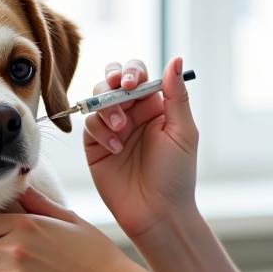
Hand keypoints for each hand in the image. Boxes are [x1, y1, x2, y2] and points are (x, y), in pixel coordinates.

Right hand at [81, 55, 198, 239]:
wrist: (157, 213)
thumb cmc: (176, 175)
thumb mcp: (183, 132)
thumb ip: (176, 96)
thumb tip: (175, 58)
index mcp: (156, 106)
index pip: (139, 75)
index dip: (132, 72)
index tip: (132, 82)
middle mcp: (132, 113)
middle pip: (113, 80)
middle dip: (112, 79)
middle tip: (118, 88)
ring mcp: (112, 128)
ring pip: (98, 98)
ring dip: (107, 107)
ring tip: (120, 128)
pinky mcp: (95, 146)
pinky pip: (89, 124)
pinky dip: (100, 131)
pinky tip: (116, 149)